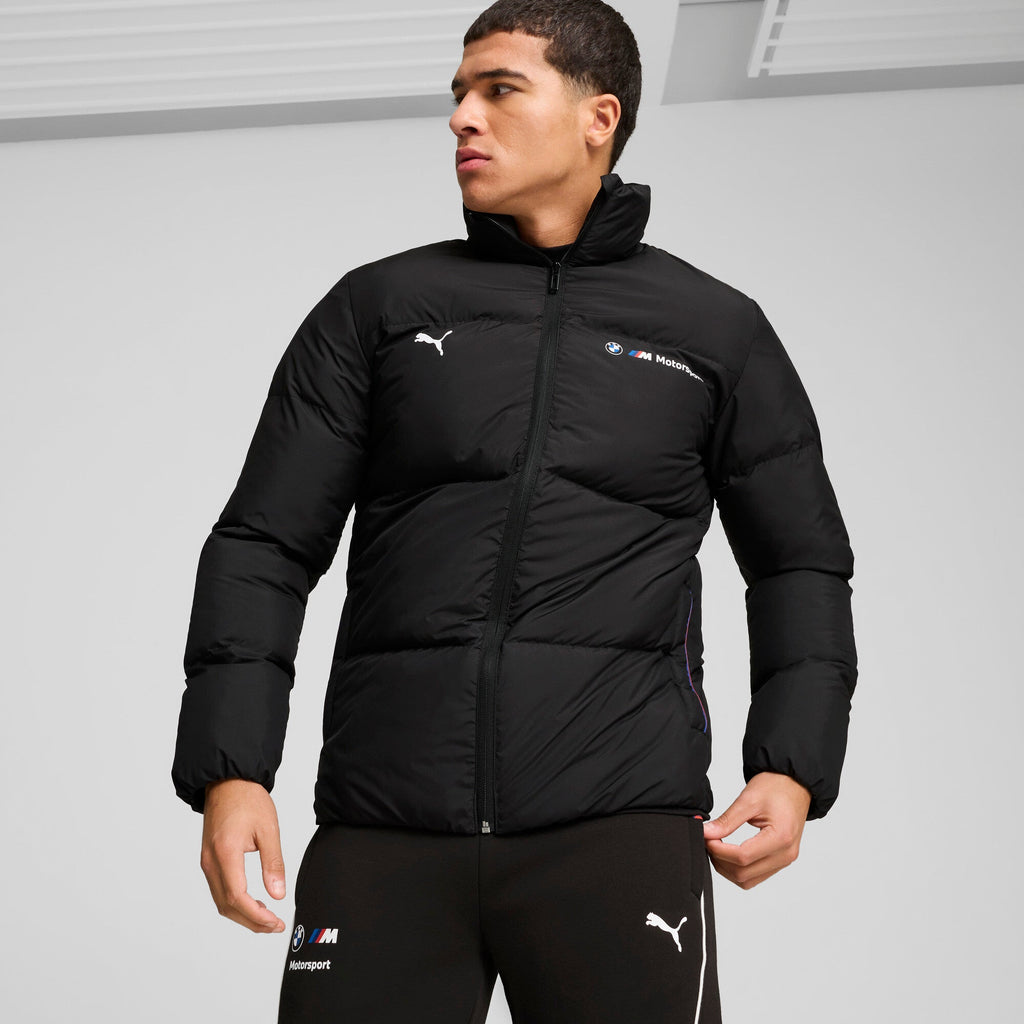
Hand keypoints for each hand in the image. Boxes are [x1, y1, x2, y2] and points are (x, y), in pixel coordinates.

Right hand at [199, 778, 287, 932]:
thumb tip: (278, 894)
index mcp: (225, 853)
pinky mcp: (209, 860)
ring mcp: (207, 862)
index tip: (275, 922)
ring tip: (267, 918)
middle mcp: (211, 862)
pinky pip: (219, 890)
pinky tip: (254, 902)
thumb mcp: (268, 829)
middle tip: (275, 926)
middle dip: (251, 921)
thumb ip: (273, 863)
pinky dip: (235, 902)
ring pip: (221, 901)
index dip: (257, 916)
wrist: (227, 781)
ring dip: (243, 914)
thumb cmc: (248, 799)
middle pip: (227, 906)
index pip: (238, 897)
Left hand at [702, 771, 811, 888]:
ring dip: (727, 869)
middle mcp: (785, 854)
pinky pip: (755, 876)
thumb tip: (707, 833)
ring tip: (717, 848)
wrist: (795, 785)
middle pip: (744, 874)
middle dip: (720, 860)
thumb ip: (727, 820)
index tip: (706, 838)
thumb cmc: (777, 787)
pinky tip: (729, 854)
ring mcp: (784, 860)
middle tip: (708, 841)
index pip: (743, 857)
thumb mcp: (748, 799)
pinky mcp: (780, 861)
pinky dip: (738, 869)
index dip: (719, 850)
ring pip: (748, 881)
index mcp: (781, 838)